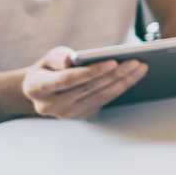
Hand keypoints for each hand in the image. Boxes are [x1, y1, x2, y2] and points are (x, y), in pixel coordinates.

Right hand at [20, 47, 145, 118]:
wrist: (43, 89)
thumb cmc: (48, 69)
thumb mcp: (47, 58)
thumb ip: (57, 57)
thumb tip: (71, 60)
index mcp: (36, 88)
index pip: (67, 80)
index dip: (91, 72)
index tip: (113, 62)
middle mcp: (49, 106)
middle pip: (88, 88)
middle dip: (114, 75)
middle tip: (135, 62)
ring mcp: (66, 114)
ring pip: (99, 96)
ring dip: (122, 82)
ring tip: (139, 68)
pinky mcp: (80, 116)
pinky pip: (104, 101)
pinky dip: (120, 88)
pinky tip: (133, 77)